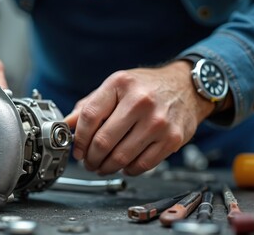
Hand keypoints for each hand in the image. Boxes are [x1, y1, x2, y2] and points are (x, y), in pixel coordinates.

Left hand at [64, 61, 214, 175]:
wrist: (186, 87)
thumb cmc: (147, 87)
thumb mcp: (116, 86)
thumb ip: (90, 105)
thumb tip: (67, 125)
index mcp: (120, 84)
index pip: (90, 116)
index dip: (79, 139)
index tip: (77, 150)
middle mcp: (140, 101)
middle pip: (103, 141)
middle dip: (91, 158)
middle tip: (89, 163)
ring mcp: (158, 121)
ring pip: (121, 157)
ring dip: (106, 167)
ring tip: (103, 166)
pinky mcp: (172, 139)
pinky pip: (142, 165)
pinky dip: (128, 170)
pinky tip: (124, 165)